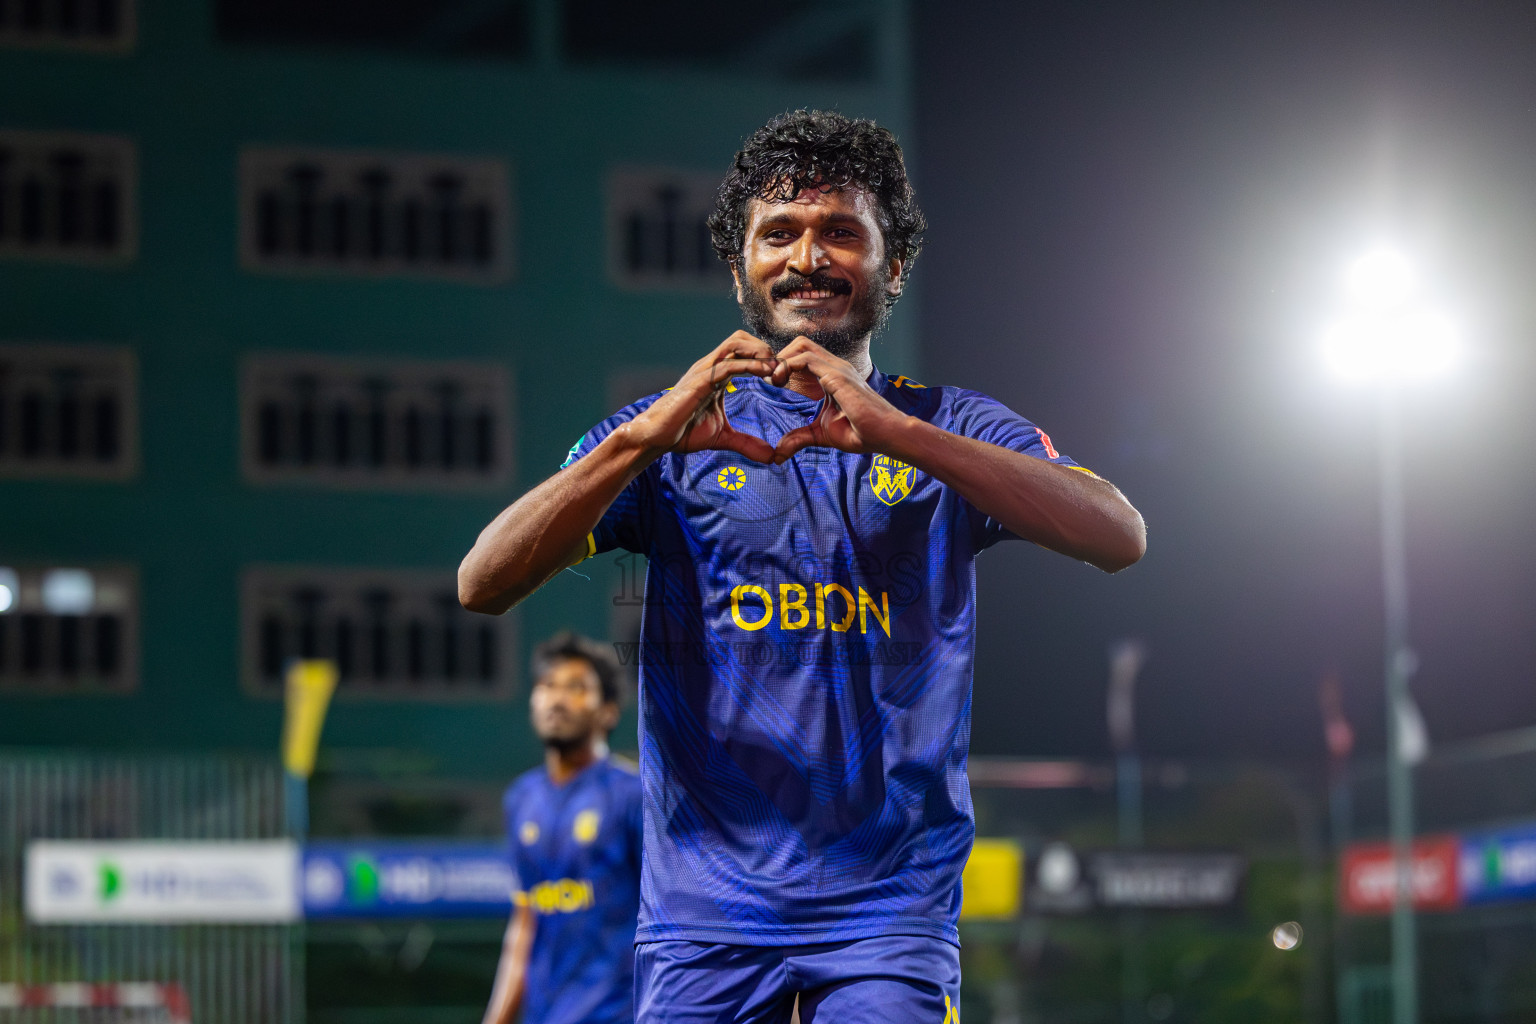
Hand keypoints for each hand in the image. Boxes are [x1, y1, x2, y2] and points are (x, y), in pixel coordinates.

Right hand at [628, 332, 779, 462]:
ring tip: (775, 367)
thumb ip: (747, 443)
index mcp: (717, 376)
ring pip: (735, 343)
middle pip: (741, 339)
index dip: (765, 359)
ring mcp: (705, 371)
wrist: (657, 437)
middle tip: (780, 369)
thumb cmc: (683, 432)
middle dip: (764, 348)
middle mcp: (711, 367)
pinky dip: (750, 365)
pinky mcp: (700, 380)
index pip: (744, 352)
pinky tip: (765, 373)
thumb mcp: (723, 437)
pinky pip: (728, 364)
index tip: (781, 376)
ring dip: (759, 351)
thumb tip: (771, 457)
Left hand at [770, 337, 909, 461]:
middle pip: (800, 344)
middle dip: (778, 357)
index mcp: (830, 376)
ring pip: (801, 345)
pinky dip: (787, 365)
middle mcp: (833, 367)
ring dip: (780, 360)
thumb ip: (798, 439)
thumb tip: (778, 454)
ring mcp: (836, 368)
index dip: (782, 365)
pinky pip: (806, 359)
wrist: (884, 435)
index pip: (802, 356)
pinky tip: (780, 382)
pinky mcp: (837, 375)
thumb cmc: (860, 433)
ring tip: (772, 381)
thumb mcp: (820, 435)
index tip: (770, 384)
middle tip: (768, 380)